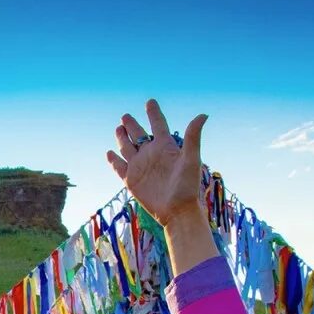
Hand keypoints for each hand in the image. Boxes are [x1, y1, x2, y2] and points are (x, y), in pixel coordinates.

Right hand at [106, 99, 208, 228]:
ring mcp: (140, 166)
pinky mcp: (131, 180)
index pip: (158, 124)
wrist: (176, 211)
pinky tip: (110, 152)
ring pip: (128, 147)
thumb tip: (203, 115)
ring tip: (119, 128)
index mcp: (165, 146)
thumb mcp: (192, 159)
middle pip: (139, 134)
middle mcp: (151, 154)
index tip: (149, 102)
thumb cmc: (187, 186)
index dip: (153, 113)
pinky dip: (113, 159)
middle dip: (132, 124)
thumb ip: (193, 136)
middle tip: (125, 116)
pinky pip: (119, 167)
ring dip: (122, 138)